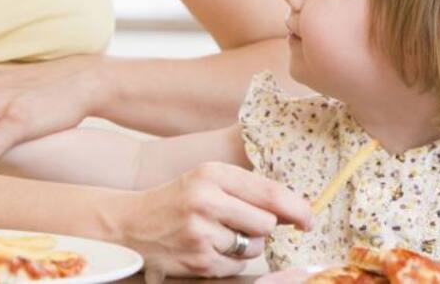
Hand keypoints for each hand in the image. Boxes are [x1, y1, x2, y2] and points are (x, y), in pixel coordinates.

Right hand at [116, 162, 311, 277]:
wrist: (131, 224)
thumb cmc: (177, 199)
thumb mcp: (207, 179)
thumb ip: (247, 189)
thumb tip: (294, 210)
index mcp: (211, 173)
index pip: (269, 193)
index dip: (297, 208)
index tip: (308, 219)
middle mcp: (206, 200)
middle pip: (266, 223)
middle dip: (261, 226)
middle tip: (240, 222)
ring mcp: (201, 233)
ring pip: (254, 247)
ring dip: (246, 245)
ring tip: (217, 234)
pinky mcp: (199, 261)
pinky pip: (238, 265)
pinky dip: (229, 260)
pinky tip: (208, 247)